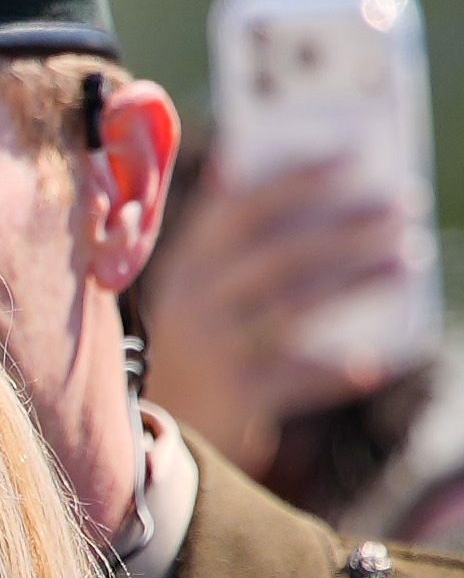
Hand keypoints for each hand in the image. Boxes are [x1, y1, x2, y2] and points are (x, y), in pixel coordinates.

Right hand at [139, 156, 421, 477]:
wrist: (168, 421)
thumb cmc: (203, 334)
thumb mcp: (201, 282)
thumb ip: (226, 229)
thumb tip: (261, 164)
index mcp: (187, 265)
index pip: (242, 211)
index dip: (299, 180)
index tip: (357, 156)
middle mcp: (192, 304)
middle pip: (280, 258)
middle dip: (347, 228)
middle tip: (405, 205)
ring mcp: (210, 351)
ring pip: (294, 312)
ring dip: (358, 285)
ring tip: (410, 259)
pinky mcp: (232, 397)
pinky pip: (294, 378)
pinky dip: (334, 373)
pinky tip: (374, 363)